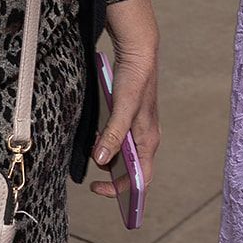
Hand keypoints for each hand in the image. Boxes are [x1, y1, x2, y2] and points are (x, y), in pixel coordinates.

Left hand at [91, 0, 159, 199]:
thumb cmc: (136, 79)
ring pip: (124, 155)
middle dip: (112, 175)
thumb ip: (114, 135)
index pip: (141, 179)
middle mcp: (146, 138)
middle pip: (131, 170)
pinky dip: (107, 142)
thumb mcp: (123, 108)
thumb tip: (102, 159)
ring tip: (93, 150)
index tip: (99, 188)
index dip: (122, 191)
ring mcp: (139, 129)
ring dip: (108, 157)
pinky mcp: (130, 119)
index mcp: (149, 140)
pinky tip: (96, 135)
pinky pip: (120, 140)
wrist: (139, 51)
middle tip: (93, 176)